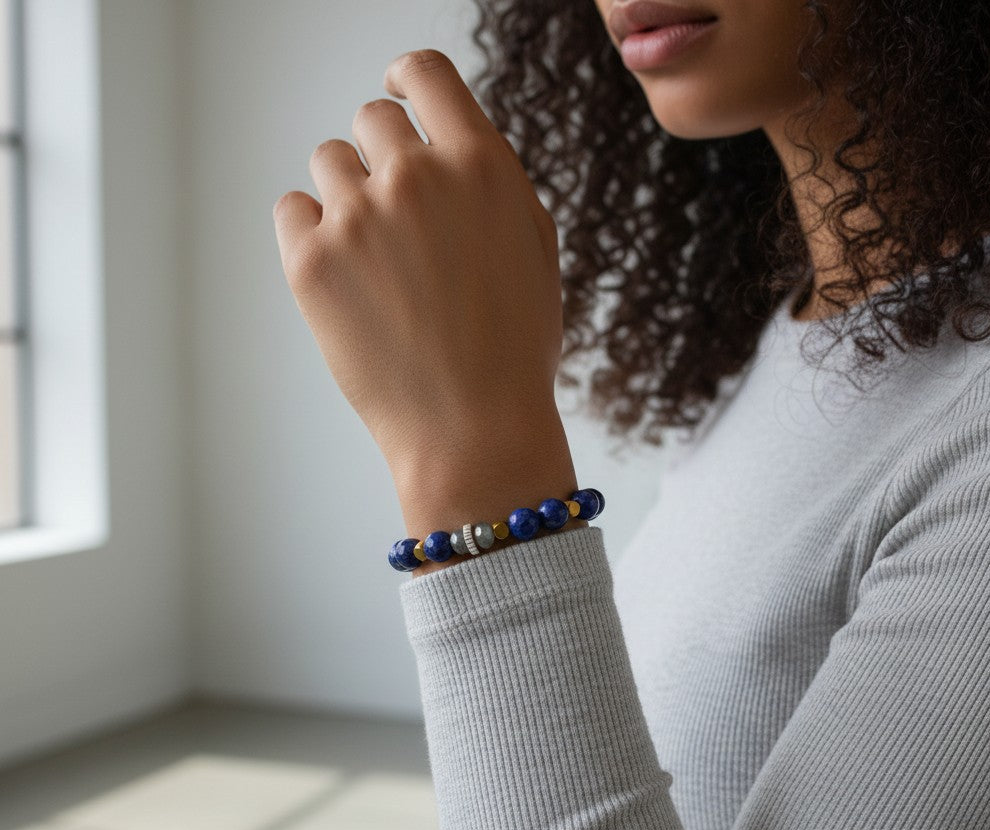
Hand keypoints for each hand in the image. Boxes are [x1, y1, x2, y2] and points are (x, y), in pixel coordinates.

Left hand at [272, 49, 566, 488]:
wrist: (474, 430)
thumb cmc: (512, 350)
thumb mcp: (532, 248)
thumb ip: (489, 181)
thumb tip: (446, 141)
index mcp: (481, 166)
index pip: (426, 75)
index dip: (407, 79)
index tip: (397, 92)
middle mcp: (417, 177)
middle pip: (372, 120)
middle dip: (384, 160)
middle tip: (400, 222)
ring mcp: (358, 218)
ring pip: (329, 164)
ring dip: (349, 198)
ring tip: (379, 265)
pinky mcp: (310, 262)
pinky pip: (292, 209)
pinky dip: (312, 233)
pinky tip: (345, 275)